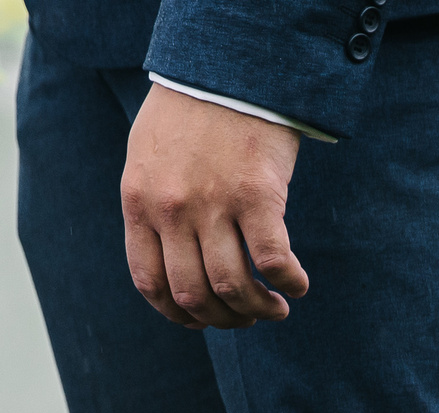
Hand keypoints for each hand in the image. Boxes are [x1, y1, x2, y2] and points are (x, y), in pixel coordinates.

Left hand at [121, 84, 307, 329]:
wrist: (228, 67)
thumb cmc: (190, 111)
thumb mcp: (148, 157)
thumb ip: (152, 206)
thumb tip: (170, 255)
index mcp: (140, 203)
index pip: (150, 283)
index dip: (177, 315)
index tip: (202, 320)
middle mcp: (172, 210)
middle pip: (194, 295)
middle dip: (223, 319)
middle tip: (246, 317)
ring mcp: (213, 204)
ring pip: (233, 287)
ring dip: (258, 310)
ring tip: (276, 309)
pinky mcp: (257, 196)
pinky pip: (274, 261)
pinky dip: (290, 283)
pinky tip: (299, 285)